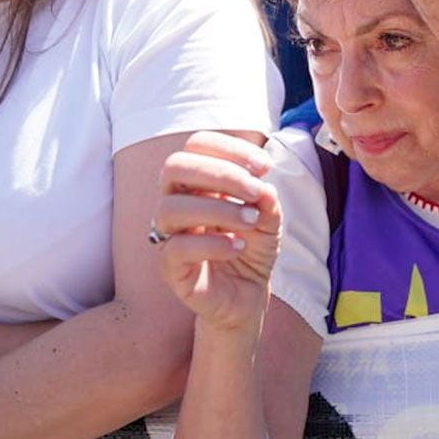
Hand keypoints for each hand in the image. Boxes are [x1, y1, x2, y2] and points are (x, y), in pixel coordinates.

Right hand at [154, 131, 282, 332]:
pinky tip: (238, 246)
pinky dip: (213, 243)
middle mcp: (177, 202)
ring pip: (170, 207)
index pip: (196, 145)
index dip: (229, 147)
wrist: (248, 292)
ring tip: (251, 220)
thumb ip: (267, 200)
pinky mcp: (171, 267)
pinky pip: (177, 247)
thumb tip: (263, 187)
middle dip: (220, 172)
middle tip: (255, 190)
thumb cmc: (252, 246)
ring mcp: (169, 234)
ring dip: (218, 209)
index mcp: (198, 182)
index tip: (264, 167)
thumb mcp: (270, 219)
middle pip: (174, 166)